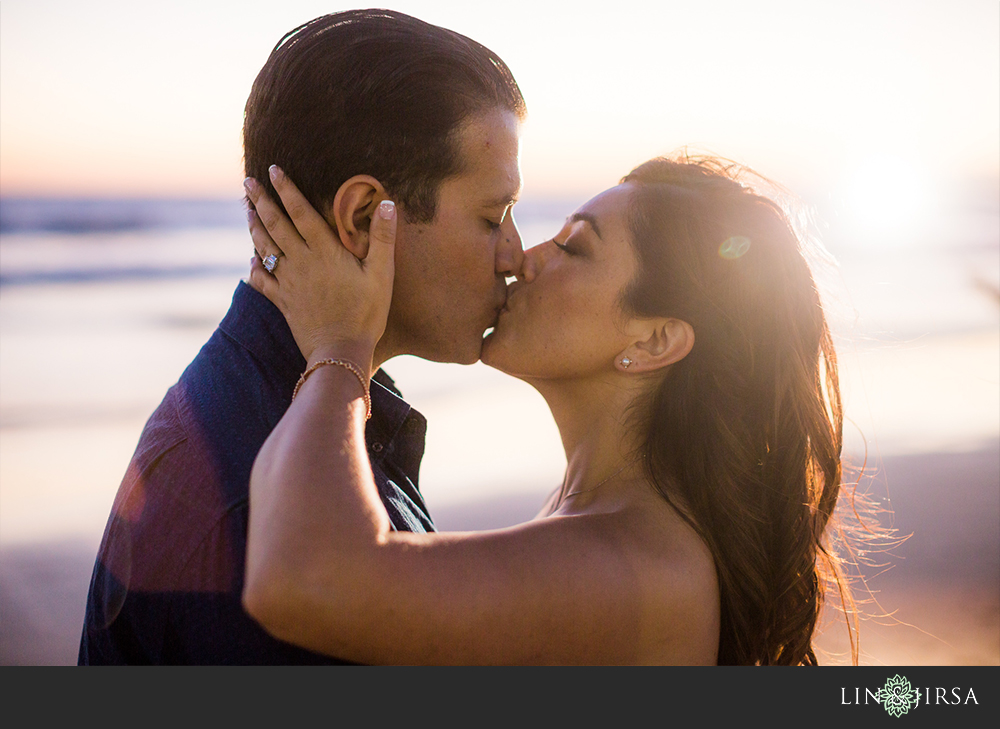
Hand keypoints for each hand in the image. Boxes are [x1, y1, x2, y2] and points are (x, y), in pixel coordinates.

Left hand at [245, 166, 395, 371]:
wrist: (340, 351)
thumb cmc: (366, 313)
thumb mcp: (382, 275)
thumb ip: (382, 239)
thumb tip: (388, 204)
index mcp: (324, 251)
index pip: (300, 211)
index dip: (285, 189)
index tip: (273, 170)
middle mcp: (301, 262)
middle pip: (275, 224)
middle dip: (260, 201)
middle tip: (248, 183)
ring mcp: (288, 282)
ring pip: (264, 247)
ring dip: (254, 226)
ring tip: (247, 210)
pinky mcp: (283, 302)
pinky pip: (262, 280)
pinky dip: (255, 266)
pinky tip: (253, 259)